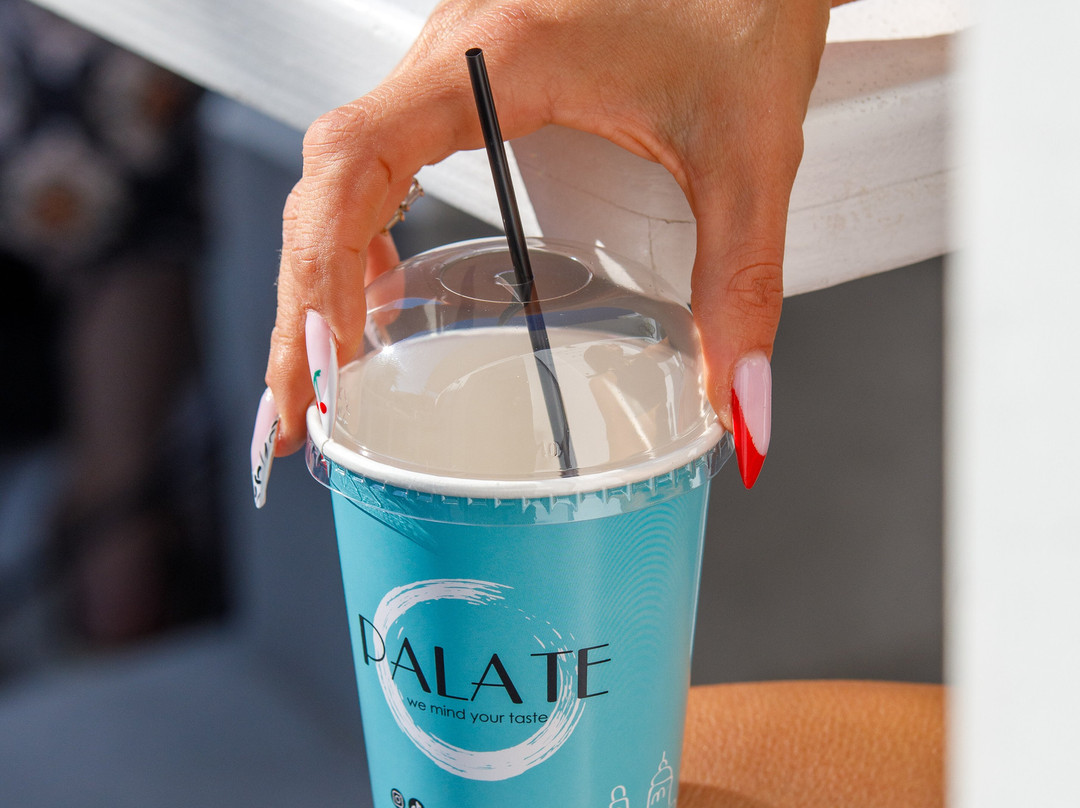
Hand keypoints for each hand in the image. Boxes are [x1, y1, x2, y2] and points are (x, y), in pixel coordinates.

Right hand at [251, 0, 841, 505]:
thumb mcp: (747, 153)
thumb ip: (741, 285)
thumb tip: (735, 409)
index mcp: (499, 56)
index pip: (357, 157)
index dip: (323, 264)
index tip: (329, 358)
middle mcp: (457, 54)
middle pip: (328, 181)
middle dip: (305, 303)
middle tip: (304, 408)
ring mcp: (456, 63)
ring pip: (343, 172)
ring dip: (318, 274)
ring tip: (322, 371)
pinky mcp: (475, 77)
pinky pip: (382, 154)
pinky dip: (360, 232)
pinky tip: (379, 285)